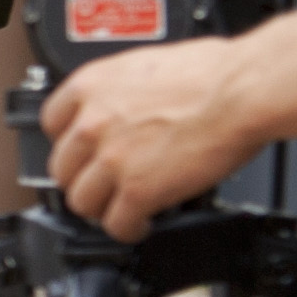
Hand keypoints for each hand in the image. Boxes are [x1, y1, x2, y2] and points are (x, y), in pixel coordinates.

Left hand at [34, 36, 268, 239]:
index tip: (82, 153)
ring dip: (101, 209)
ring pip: (82, 202)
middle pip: (63, 168)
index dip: (70, 144)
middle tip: (102, 185)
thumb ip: (122, 93)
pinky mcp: (137, 190)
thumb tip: (125, 108)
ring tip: (120, 208)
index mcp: (91, 86)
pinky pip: (116, 224)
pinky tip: (140, 224)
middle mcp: (92, 123)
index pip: (52, 124)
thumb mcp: (147, 66)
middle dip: (83, 179)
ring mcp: (112, 159)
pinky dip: (127, 229)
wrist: (244, 91)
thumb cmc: (214, 73)